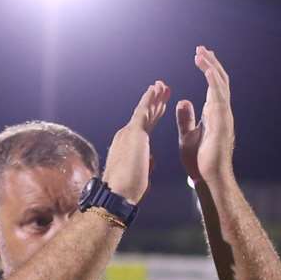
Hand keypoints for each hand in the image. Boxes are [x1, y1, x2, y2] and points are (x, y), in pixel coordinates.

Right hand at [101, 81, 169, 204]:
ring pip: (145, 110)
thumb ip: (144, 164)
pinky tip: (155, 89)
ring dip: (154, 97)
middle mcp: (126, 135)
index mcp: (129, 145)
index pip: (145, 126)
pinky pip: (143, 112)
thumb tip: (149, 162)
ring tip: (162, 85)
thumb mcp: (140, 174)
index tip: (161, 105)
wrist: (117, 194)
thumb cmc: (127, 190)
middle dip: (155, 101)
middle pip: (145, 115)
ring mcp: (129, 132)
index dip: (154, 114)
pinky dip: (149, 99)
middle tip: (163, 88)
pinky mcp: (133, 133)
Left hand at [176, 45, 235, 187]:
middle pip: (219, 81)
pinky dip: (214, 82)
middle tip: (200, 48)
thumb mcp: (187, 135)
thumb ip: (186, 117)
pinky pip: (219, 98)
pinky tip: (207, 69)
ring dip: (211, 67)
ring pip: (221, 85)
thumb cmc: (200, 161)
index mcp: (214, 114)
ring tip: (201, 53)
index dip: (208, 69)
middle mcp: (222, 113)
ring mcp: (224, 117)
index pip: (214, 86)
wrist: (208, 179)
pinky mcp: (222, 123)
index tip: (199, 56)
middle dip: (211, 63)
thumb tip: (182, 100)